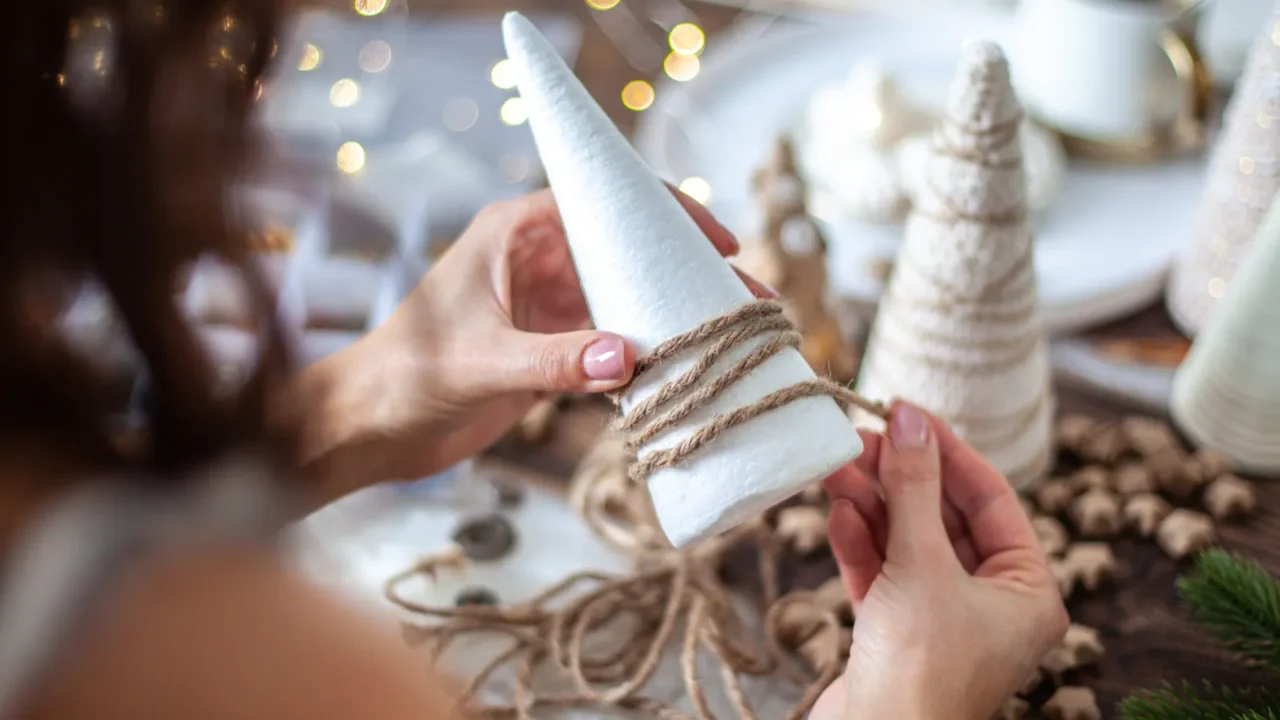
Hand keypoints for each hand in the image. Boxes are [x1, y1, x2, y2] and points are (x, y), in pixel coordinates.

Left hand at [294, 187, 768, 501]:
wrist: (370, 428)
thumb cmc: (406, 375)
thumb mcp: (480, 361)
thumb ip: (552, 359)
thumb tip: (627, 358)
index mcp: (514, 234)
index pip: (602, 202)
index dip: (663, 214)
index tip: (717, 238)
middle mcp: (537, 262)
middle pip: (625, 252)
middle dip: (683, 270)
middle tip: (745, 293)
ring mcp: (546, 307)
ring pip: (624, 300)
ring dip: (672, 316)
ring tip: (730, 335)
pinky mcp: (549, 351)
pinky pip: (611, 346)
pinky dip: (646, 358)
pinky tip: (685, 374)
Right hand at [810, 402, 1067, 719]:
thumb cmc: (920, 670)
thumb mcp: (922, 564)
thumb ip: (914, 488)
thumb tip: (909, 419)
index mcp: (1026, 592)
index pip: (990, 499)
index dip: (946, 450)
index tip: (905, 411)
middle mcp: (989, 604)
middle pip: (942, 517)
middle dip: (899, 477)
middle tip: (859, 436)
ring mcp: (940, 620)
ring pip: (905, 542)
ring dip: (871, 504)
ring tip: (836, 466)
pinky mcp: (895, 634)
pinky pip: (881, 573)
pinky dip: (859, 543)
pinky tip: (837, 512)